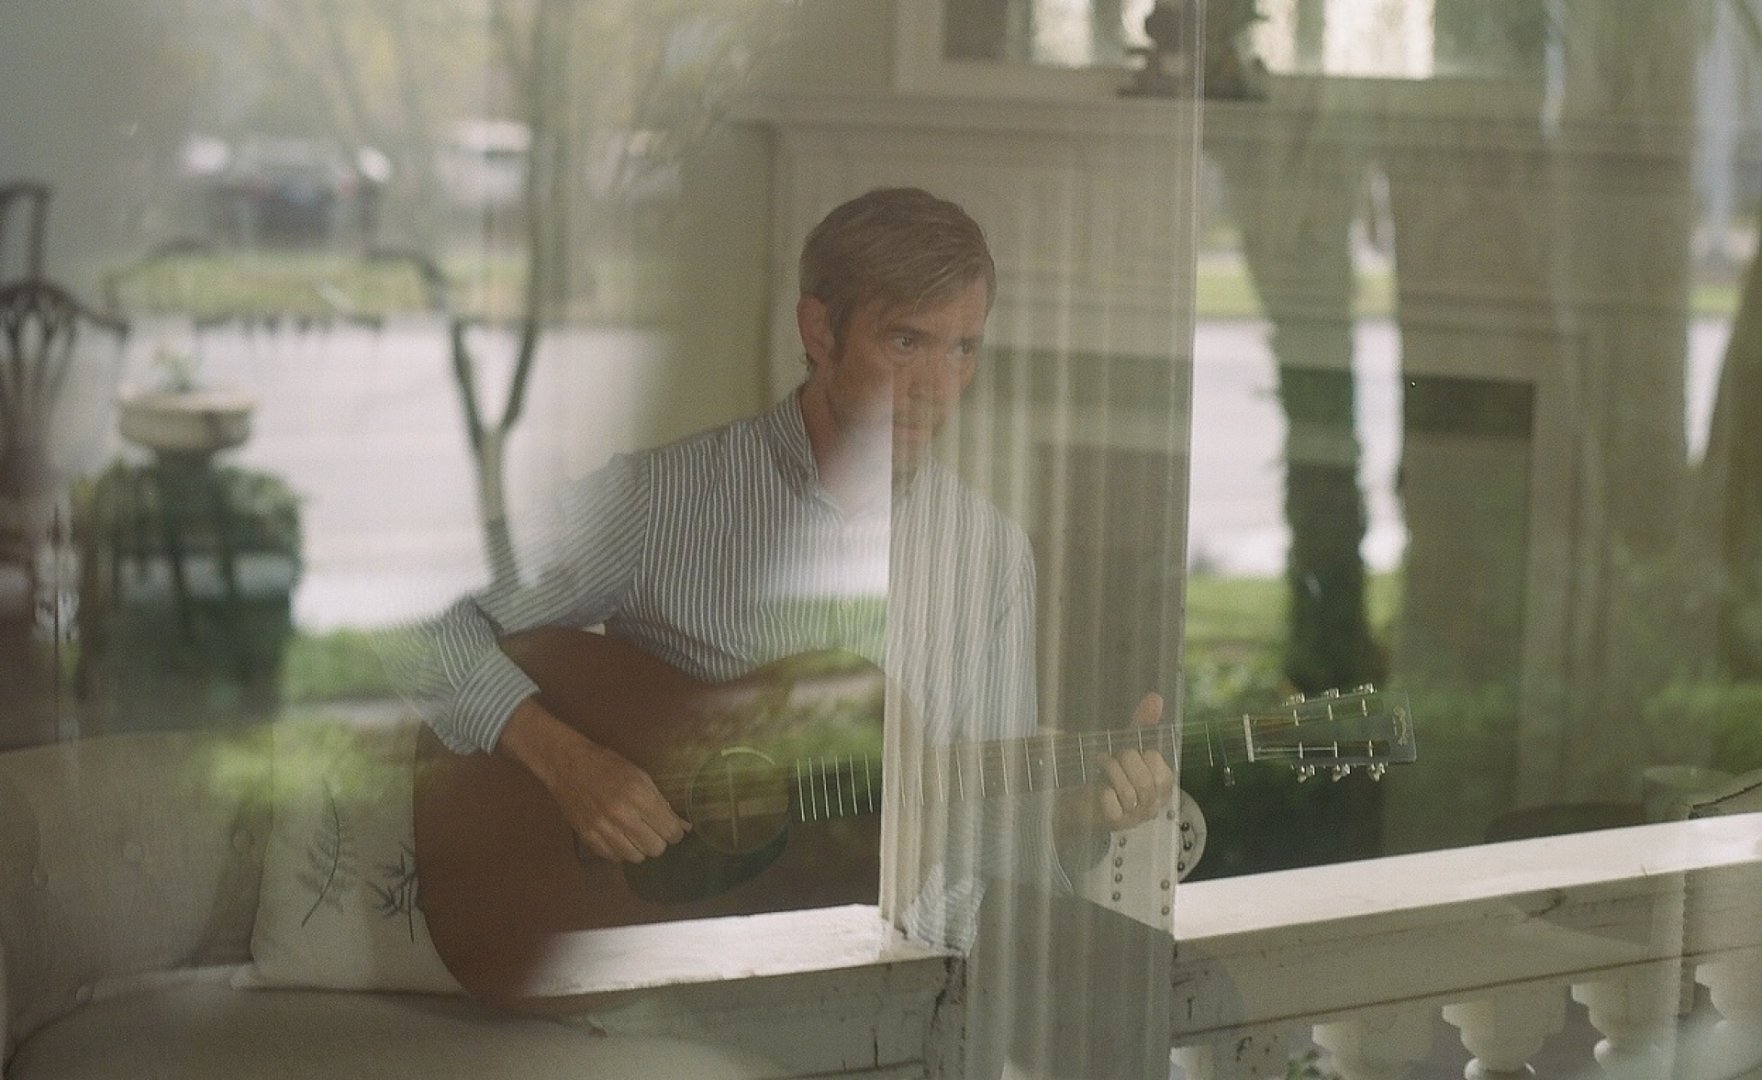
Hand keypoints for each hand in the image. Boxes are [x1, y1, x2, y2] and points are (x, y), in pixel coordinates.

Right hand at [498, 697, 689, 862]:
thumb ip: (663, 804)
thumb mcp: (640, 777)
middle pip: (655, 848)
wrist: (567, 765)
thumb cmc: (608, 766)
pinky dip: (621, 851)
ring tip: (634, 833)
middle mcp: (622, 815)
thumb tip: (685, 827)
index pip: (669, 830)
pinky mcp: (588, 838)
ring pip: (636, 857)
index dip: (675, 833)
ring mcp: (603, 829)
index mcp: (639, 796)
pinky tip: (619, 836)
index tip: (672, 829)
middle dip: (659, 841)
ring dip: (640, 848)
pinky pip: (614, 858)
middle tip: (653, 830)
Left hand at [1094, 691, 1174, 830]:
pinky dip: (1103, 792)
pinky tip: (1099, 787)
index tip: (1127, 751)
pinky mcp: (1115, 823)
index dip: (1143, 756)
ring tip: (1100, 763)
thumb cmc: (1108, 772)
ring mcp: (1135, 817)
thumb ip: (1142, 724)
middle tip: (1111, 756)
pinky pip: (1113, 805)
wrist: (1078, 797)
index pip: (1162, 770)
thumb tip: (1156, 698)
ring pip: (1130, 793)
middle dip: (1125, 761)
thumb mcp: (1126, 746)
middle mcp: (1152, 805)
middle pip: (1146, 782)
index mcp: (1161, 787)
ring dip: (1111, 771)